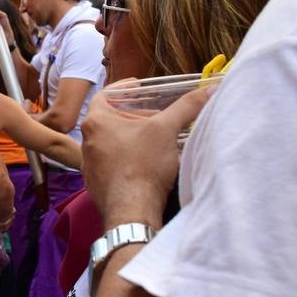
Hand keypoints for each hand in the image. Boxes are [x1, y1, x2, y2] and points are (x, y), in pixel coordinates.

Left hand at [80, 85, 212, 227]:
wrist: (132, 209)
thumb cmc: (142, 165)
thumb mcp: (166, 129)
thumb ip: (186, 106)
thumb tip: (209, 89)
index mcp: (96, 122)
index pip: (105, 96)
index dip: (123, 89)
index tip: (138, 87)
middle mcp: (87, 142)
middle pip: (111, 120)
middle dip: (134, 116)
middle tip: (155, 116)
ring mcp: (90, 165)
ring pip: (111, 143)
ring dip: (131, 138)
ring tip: (154, 139)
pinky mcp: (97, 184)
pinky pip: (112, 164)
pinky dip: (128, 158)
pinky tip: (147, 163)